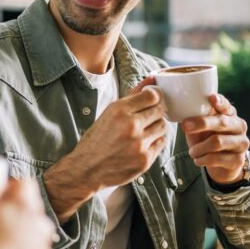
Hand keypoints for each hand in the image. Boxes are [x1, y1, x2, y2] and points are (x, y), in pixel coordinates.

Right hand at [43, 76, 167, 219]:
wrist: (87, 169)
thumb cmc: (97, 139)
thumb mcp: (109, 113)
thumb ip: (133, 96)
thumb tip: (152, 80)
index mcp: (119, 111)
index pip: (152, 95)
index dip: (154, 96)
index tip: (152, 100)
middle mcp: (131, 126)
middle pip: (160, 110)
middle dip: (156, 111)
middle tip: (147, 116)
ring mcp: (139, 144)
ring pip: (162, 126)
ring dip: (156, 126)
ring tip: (143, 131)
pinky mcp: (145, 159)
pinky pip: (161, 143)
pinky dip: (155, 141)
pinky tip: (142, 143)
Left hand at [181, 94, 249, 184]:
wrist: (220, 165)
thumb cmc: (208, 139)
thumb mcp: (200, 127)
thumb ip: (193, 118)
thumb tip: (177, 111)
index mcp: (230, 114)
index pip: (226, 106)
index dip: (220, 102)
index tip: (212, 98)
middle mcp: (239, 126)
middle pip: (221, 122)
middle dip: (201, 123)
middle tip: (185, 127)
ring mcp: (241, 143)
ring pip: (218, 142)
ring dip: (199, 147)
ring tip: (192, 152)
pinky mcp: (238, 160)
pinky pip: (218, 159)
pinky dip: (204, 160)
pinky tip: (198, 160)